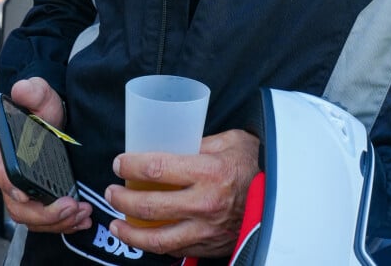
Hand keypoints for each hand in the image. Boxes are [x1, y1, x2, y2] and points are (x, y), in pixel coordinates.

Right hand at [0, 77, 91, 233]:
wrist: (55, 120)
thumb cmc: (44, 110)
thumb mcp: (42, 97)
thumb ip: (33, 93)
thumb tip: (21, 88)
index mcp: (7, 155)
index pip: (4, 177)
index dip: (14, 189)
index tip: (30, 196)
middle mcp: (12, 178)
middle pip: (19, 207)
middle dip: (45, 214)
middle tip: (72, 207)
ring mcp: (26, 192)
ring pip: (33, 219)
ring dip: (57, 222)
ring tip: (82, 214)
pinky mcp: (41, 199)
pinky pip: (46, 220)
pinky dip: (63, 224)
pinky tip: (82, 221)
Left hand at [105, 129, 259, 258]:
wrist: (279, 195)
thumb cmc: (254, 163)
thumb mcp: (229, 141)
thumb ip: (199, 142)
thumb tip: (170, 143)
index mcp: (208, 171)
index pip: (158, 169)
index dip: (132, 166)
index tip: (119, 162)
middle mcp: (204, 203)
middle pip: (150, 205)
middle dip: (123, 199)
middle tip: (111, 191)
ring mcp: (205, 229)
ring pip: (157, 238)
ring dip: (130, 231)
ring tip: (116, 222)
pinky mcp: (208, 245)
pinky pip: (174, 249)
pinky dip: (154, 244)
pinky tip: (143, 235)